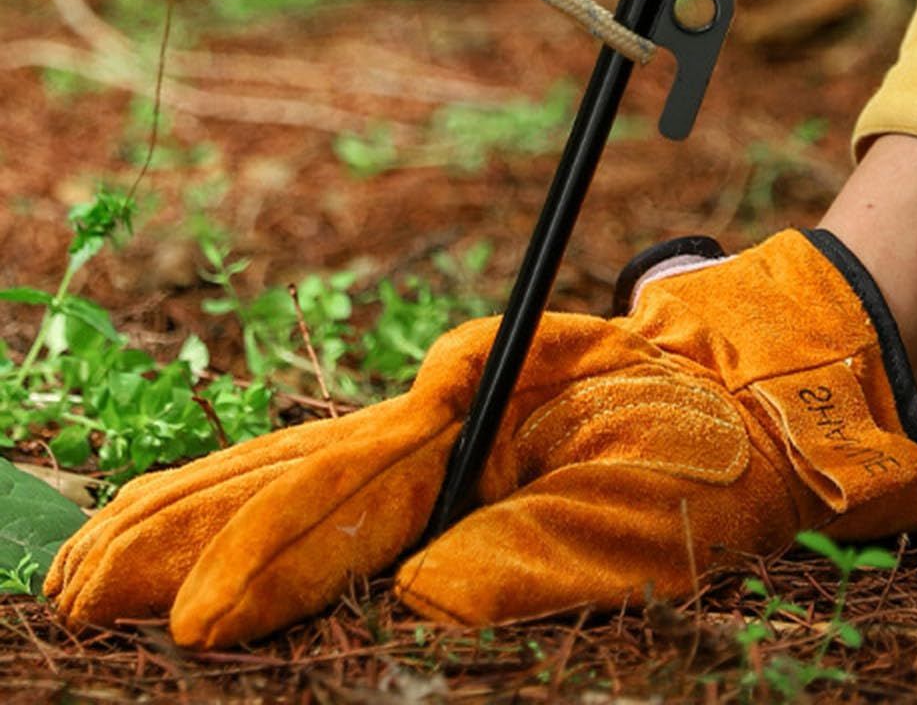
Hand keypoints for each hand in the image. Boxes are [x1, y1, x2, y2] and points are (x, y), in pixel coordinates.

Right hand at [48, 230, 916, 645]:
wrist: (747, 388)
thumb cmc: (705, 441)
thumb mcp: (648, 497)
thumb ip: (542, 542)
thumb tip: (421, 589)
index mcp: (478, 430)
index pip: (349, 499)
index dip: (268, 559)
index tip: (195, 619)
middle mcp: (441, 429)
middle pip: (291, 481)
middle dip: (186, 537)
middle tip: (77, 587)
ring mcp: (438, 442)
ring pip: (294, 478)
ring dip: (194, 520)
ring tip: (94, 559)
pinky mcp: (447, 464)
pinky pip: (334, 489)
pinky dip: (254, 514)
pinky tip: (197, 537)